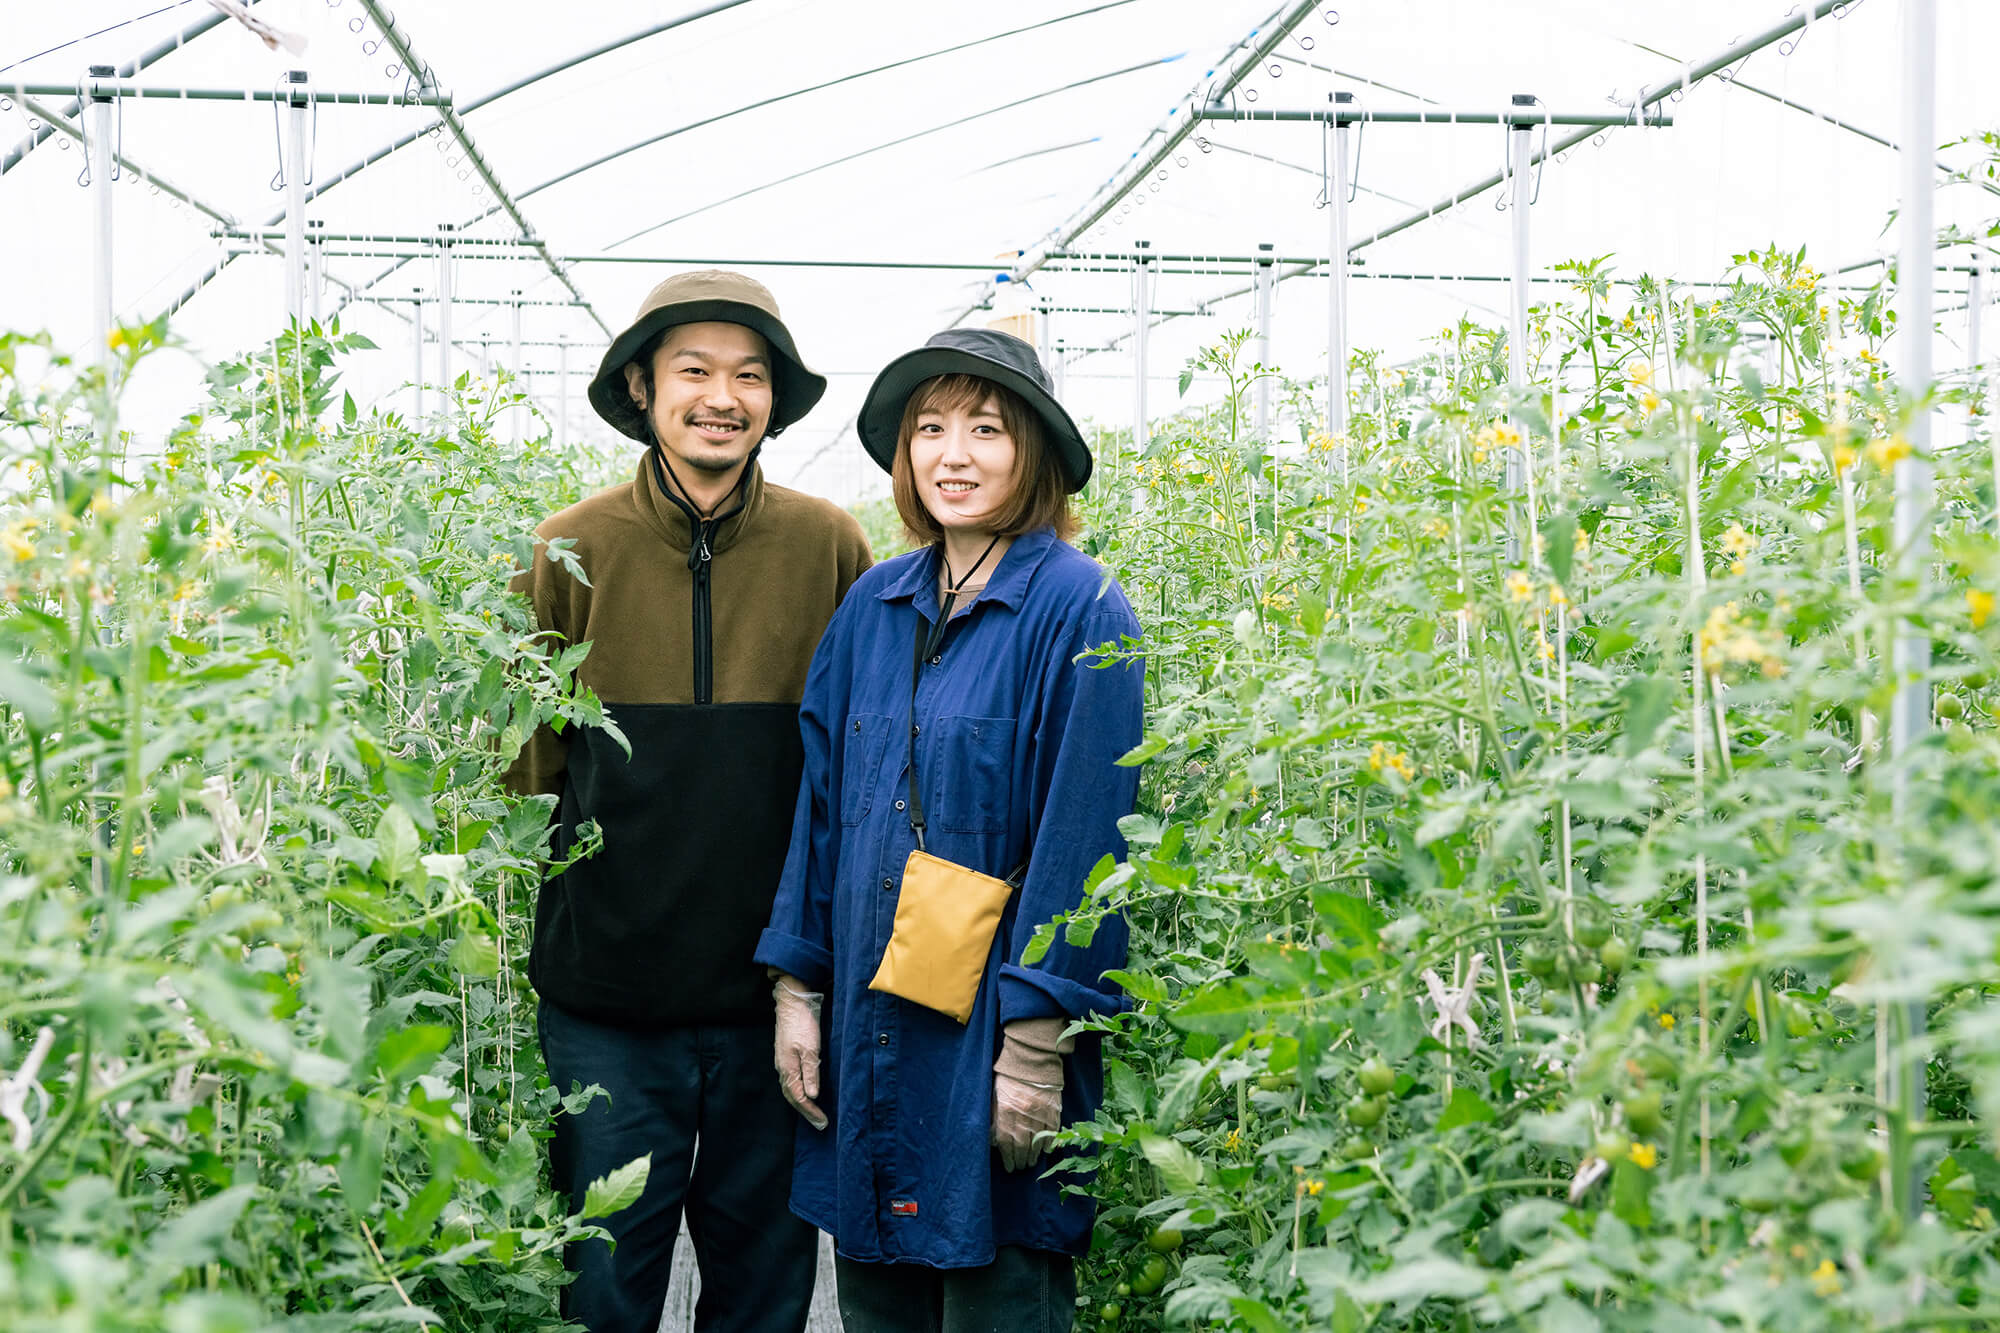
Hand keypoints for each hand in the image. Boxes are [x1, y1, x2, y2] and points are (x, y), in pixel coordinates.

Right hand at [772, 975, 826, 1129]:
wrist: (792, 1001)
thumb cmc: (802, 1023)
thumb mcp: (811, 1048)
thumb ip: (811, 1072)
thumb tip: (811, 1096)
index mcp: (788, 1069)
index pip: (798, 1098)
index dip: (810, 1112)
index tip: (823, 1122)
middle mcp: (783, 1068)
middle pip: (792, 1096)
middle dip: (806, 1111)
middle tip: (820, 1123)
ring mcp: (783, 1061)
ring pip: (791, 1088)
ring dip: (801, 1102)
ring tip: (813, 1112)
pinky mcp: (786, 1054)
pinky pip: (791, 1079)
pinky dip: (799, 1090)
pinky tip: (806, 1090)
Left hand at [991, 1018, 1070, 1171]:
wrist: (1032, 1060)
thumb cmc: (1010, 1076)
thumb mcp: (995, 1094)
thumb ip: (994, 1117)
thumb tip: (993, 1138)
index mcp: (1006, 1111)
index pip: (1006, 1143)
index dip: (1008, 1158)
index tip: (1009, 1167)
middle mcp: (1023, 1116)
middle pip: (1022, 1147)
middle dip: (1020, 1160)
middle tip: (1020, 1167)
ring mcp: (1040, 1114)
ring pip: (1037, 1143)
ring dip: (1034, 1156)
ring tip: (1031, 1162)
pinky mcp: (1053, 1111)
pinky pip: (1052, 1133)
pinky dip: (1049, 1144)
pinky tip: (1046, 1152)